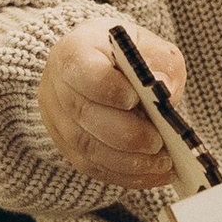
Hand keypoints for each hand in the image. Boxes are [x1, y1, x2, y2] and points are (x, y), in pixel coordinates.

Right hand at [38, 19, 189, 188]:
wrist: (100, 68)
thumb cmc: (127, 56)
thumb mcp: (149, 45)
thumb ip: (159, 61)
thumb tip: (162, 85)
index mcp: (76, 52)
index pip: (84, 71)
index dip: (110, 88)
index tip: (138, 99)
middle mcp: (58, 87)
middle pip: (84, 114)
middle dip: (127, 134)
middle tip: (158, 143)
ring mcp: (58, 120)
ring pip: (87, 147)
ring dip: (129, 161)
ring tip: (164, 163)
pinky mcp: (68, 148)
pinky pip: (94, 167)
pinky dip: (127, 175)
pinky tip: (155, 174)